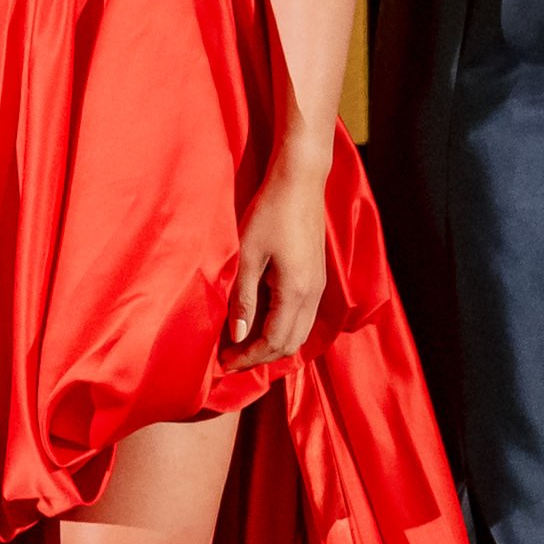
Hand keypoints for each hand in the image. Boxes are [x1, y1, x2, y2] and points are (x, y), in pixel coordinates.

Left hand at [223, 164, 329, 369]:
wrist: (301, 181)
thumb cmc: (270, 212)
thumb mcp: (248, 255)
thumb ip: (243, 298)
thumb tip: (238, 336)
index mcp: (296, 291)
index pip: (274, 342)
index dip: (248, 357)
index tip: (224, 362)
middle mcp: (313, 294)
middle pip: (291, 345)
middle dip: (261, 358)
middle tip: (231, 359)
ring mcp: (319, 286)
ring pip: (300, 333)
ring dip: (273, 345)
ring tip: (243, 345)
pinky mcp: (318, 277)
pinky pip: (304, 318)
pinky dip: (284, 330)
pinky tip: (262, 322)